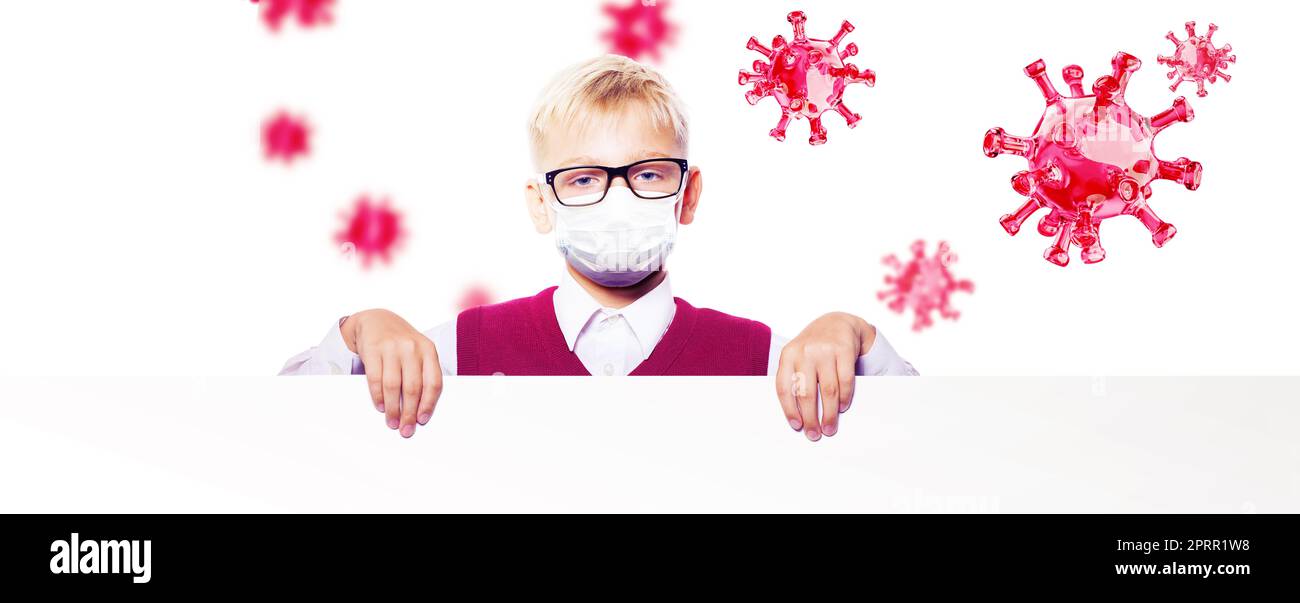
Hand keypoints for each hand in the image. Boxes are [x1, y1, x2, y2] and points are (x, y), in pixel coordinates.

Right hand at [341, 309, 442, 437]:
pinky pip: (376, 379)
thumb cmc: (402, 343)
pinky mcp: (373, 350)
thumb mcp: (419, 352)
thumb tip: (420, 409)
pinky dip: (378, 396)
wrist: (377, 320)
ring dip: (392, 408)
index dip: (429, 404)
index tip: (422, 421)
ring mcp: (392, 348)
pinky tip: (380, 406)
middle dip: (409, 413)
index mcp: (429, 350)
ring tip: (392, 422)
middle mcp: (412, 348)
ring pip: (394, 386)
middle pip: (413, 388)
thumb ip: (422, 374)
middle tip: (406, 430)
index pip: (434, 382)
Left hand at [775, 312, 875, 441]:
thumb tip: (800, 415)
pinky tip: (843, 408)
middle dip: (811, 418)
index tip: (796, 426)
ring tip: (830, 427)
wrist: (837, 322)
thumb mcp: (798, 356)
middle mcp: (805, 352)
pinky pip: (845, 381)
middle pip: (806, 393)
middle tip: (814, 434)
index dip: (789, 410)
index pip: (784, 388)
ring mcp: (825, 350)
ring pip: (828, 390)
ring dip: (830, 414)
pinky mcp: (845, 350)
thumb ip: (795, 378)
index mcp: (788, 355)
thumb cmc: (814, 348)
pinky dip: (845, 398)